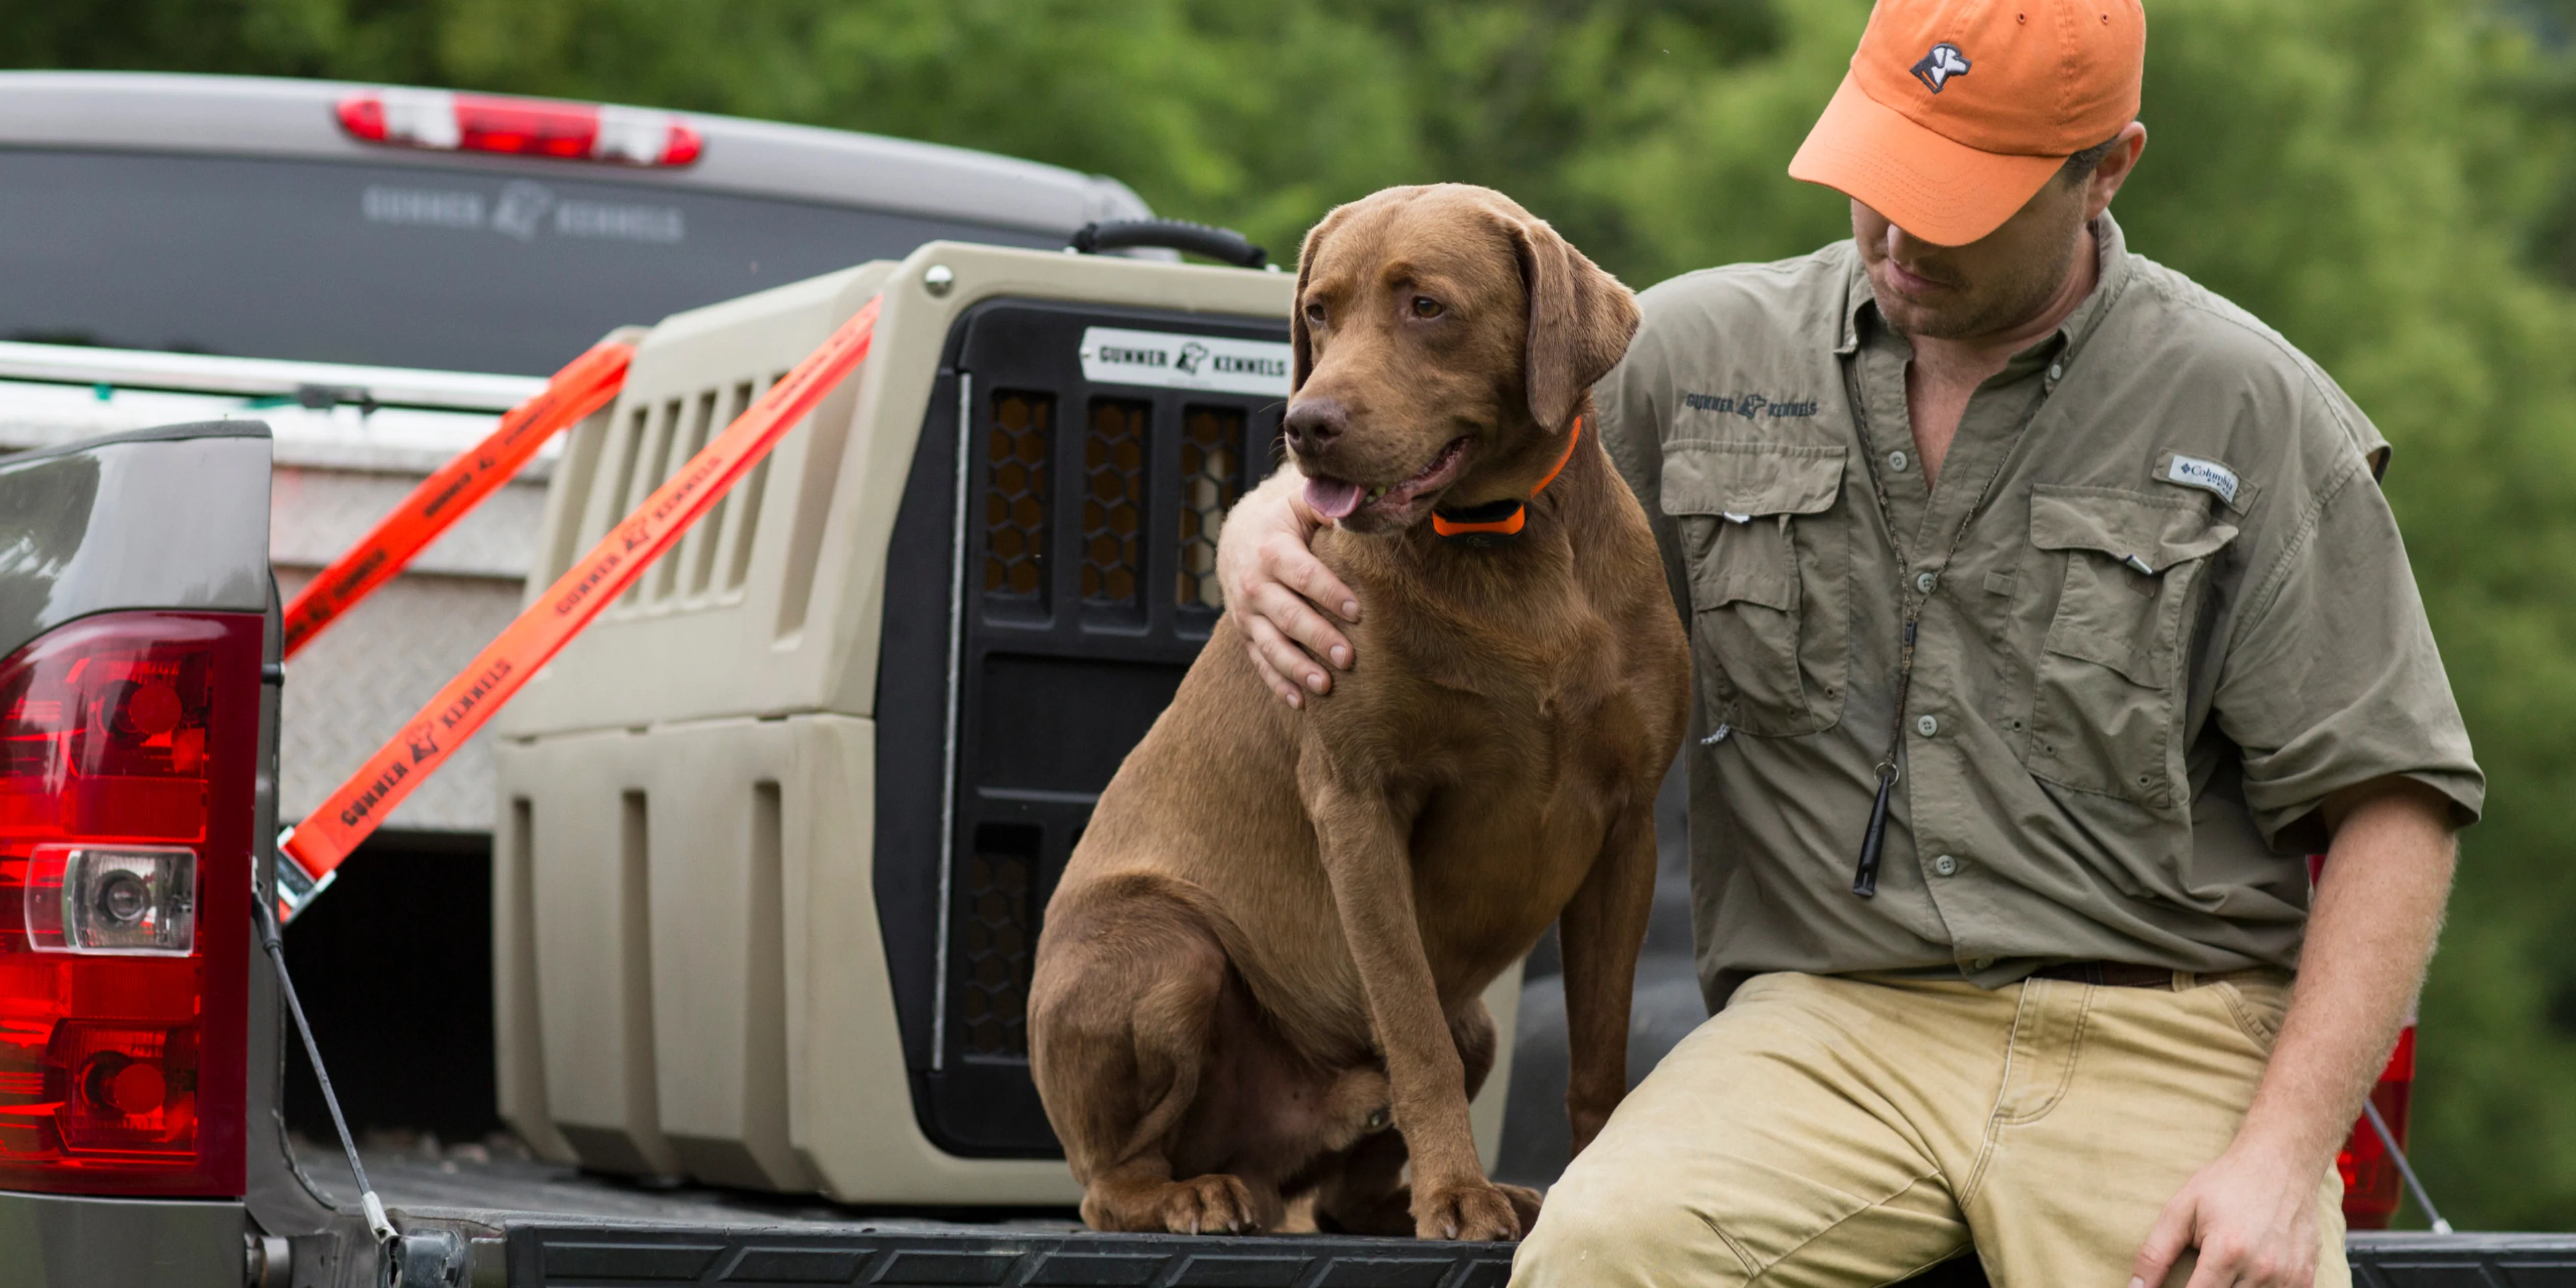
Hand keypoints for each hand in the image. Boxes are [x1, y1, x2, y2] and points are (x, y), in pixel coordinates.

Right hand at [1215, 471, 1360, 707]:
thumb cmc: (1284, 522)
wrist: (1238, 538)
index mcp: (1272, 551)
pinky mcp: (1245, 634)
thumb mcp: (1300, 504)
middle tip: (1347, 657)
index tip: (1357, 611)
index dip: (1330, 593)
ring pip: (1271, 645)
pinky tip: (1300, 702)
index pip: (1304, 575)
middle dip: (1317, 637)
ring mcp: (1247, 614)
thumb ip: (1327, 506)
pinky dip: (1278, 684)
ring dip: (1297, 668)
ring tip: (1325, 686)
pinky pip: (1260, 663)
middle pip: (1288, 615)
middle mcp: (1255, 585)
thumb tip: (1357, 508)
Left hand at [2131, 1140, 2324, 1287]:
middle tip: (2202, 1274)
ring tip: (2223, 1271)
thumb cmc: (2226, 1184)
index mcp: (2227, 1252)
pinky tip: (2246, 1276)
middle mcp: (2262, 1270)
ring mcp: (2288, 1277)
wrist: (2281, 1163)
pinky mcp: (2305, 1279)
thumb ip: (2155, 1254)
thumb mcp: (2180, 1210)